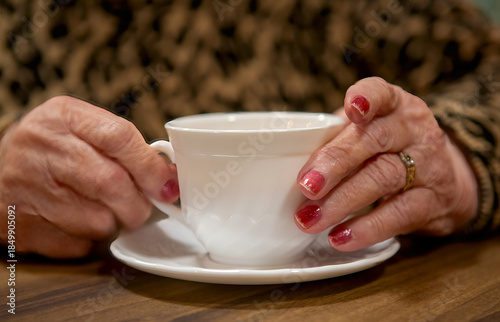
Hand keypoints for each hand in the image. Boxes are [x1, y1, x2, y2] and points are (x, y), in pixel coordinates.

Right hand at [0, 96, 178, 257]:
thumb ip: (124, 147)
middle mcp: (41, 147)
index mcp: (64, 116)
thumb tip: (168, 178)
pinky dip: (87, 238)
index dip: (151, 167)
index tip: (167, 186)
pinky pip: (76, 243)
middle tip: (141, 209)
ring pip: (96, 220)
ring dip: (112, 223)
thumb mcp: (83, 128)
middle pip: (110, 183)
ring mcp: (26, 186)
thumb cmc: (53, 147)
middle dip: (137, 204)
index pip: (119, 137)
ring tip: (102, 210)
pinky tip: (75, 221)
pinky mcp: (19, 224)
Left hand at [294, 77, 478, 250]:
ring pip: (383, 179)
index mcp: (394, 106)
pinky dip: (366, 228)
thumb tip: (285, 164)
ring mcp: (428, 165)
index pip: (382, 94)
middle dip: (335, 162)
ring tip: (310, 220)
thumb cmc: (387, 150)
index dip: (368, 98)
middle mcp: (413, 131)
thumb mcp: (367, 133)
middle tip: (305, 186)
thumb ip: (335, 139)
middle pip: (374, 141)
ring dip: (342, 201)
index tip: (352, 108)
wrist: (443, 177)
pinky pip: (398, 215)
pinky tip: (340, 237)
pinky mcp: (433, 202)